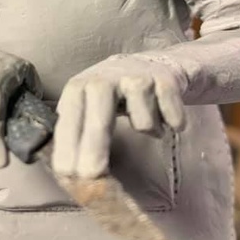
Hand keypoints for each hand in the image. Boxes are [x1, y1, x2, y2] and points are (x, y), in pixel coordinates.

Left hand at [52, 55, 185, 178]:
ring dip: (149, 130)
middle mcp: (106, 77)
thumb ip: (76, 129)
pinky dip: (173, 123)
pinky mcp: (165, 80)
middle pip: (100, 118)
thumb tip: (66, 170)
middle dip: (94, 149)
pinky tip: (167, 116)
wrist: (155, 63)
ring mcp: (137, 77)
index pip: (70, 118)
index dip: (68, 147)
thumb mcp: (88, 103)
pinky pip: (171, 118)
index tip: (68, 174)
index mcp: (81, 86)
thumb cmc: (115, 92)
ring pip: (142, 122)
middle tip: (93, 177)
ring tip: (147, 123)